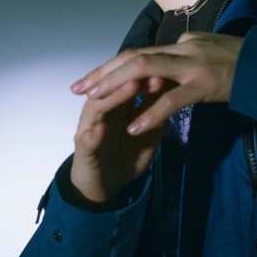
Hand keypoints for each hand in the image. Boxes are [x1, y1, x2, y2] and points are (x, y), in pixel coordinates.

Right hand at [70, 76, 163, 203]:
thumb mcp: (148, 137)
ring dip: (114, 97)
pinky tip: (102, 129)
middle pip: (111, 88)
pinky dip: (93, 134)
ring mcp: (89, 129)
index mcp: (116, 107)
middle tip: (152, 71)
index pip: (127, 83)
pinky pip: (86, 141)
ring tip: (131, 87)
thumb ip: (156, 117)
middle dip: (131, 77)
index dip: (145, 74)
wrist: (104, 187)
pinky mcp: (83, 151)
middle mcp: (100, 112)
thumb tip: (173, 95)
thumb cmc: (125, 158)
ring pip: (97, 108)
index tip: (166, 68)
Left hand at [71, 32, 243, 136]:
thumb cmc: (242, 62)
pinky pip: (171, 100)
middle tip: (78, 89)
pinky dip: (150, 113)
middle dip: (102, 74)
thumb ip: (184, 57)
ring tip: (94, 103)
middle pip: (132, 57)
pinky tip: (133, 126)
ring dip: (115, 86)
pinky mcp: (203, 85)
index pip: (138, 54)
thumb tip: (166, 61)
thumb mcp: (209, 53)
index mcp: (181, 45)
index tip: (89, 80)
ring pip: (144, 70)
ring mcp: (192, 66)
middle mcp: (181, 50)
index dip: (110, 67)